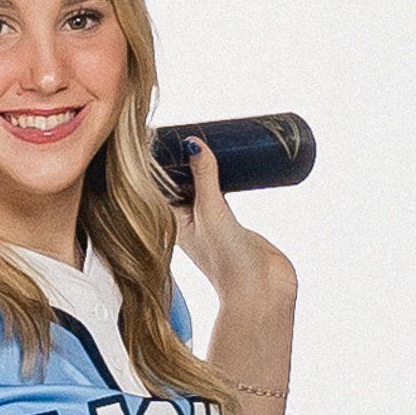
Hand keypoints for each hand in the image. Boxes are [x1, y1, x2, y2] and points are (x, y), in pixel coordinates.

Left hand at [172, 138, 295, 322]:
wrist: (260, 290)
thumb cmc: (228, 261)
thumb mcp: (212, 211)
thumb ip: (205, 178)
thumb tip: (193, 143)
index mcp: (170, 221)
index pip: (155, 185)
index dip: (156, 161)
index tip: (158, 132)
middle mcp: (185, 220)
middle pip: (178, 181)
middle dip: (180, 157)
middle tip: (188, 124)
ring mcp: (208, 220)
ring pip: (200, 184)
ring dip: (201, 163)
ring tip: (208, 133)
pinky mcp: (230, 220)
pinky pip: (220, 189)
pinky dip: (220, 173)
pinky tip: (226, 156)